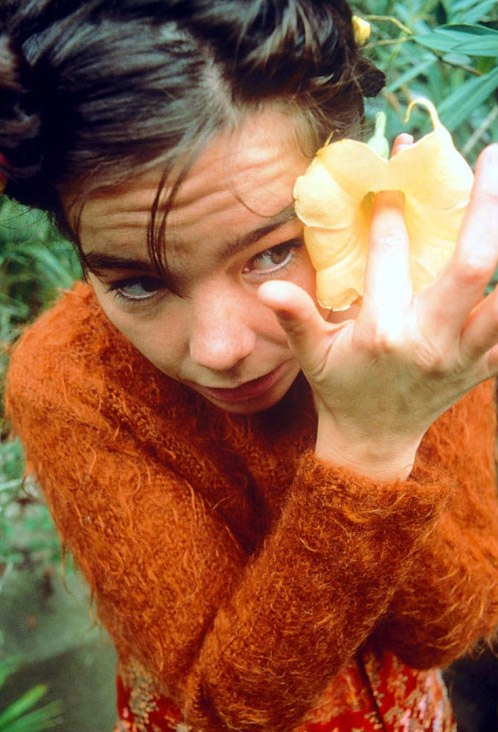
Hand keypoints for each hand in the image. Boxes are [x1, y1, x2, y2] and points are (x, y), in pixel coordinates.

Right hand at [258, 142, 497, 480]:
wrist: (375, 442)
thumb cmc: (341, 390)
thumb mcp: (311, 356)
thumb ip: (295, 317)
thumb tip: (267, 286)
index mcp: (381, 331)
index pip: (390, 253)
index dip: (392, 210)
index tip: (396, 178)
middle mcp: (428, 340)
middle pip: (472, 265)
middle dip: (485, 207)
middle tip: (489, 158)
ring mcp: (462, 356)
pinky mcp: (483, 369)